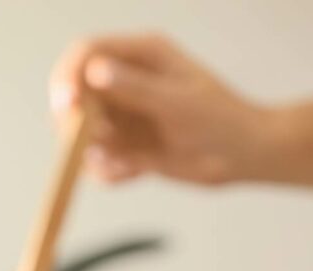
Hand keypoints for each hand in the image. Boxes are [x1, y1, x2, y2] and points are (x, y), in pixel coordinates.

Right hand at [49, 33, 270, 184]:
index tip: (67, 107)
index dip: (68, 78)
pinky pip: (99, 161)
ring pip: (82, 133)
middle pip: (75, 96)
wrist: (245, 157)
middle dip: (74, 124)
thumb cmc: (223, 120)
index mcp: (141, 56)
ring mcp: (125, 116)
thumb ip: (136, 88)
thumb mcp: (179, 102)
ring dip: (92, 153)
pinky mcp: (127, 146)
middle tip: (90, 146)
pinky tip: (135, 173)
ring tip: (125, 164)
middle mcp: (126, 82)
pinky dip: (108, 172)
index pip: (85, 54)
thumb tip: (95, 73)